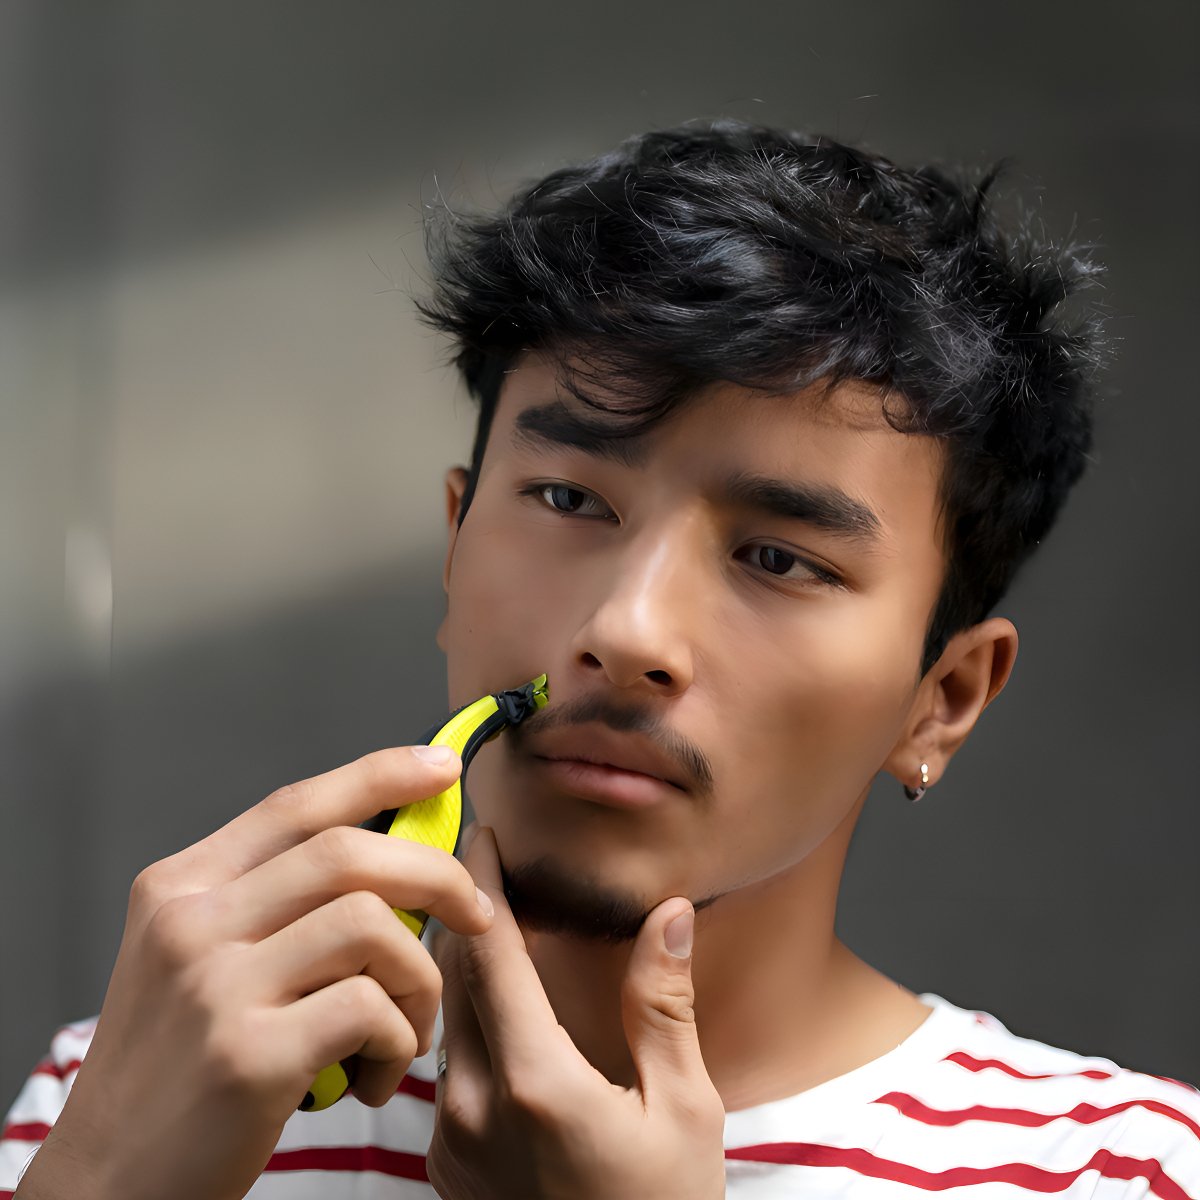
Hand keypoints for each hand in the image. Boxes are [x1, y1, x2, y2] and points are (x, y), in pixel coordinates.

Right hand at [18, 746, 491, 1199]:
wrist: (104, 1186)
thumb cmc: (173, 1072)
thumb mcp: (194, 963)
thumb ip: (272, 905)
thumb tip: (392, 859)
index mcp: (180, 888)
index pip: (296, 805)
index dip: (379, 775)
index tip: (442, 769)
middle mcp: (191, 922)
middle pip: (348, 852)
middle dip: (436, 875)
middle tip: (476, 916)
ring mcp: (214, 986)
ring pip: (371, 926)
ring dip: (420, 979)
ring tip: (408, 1031)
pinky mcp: (246, 1056)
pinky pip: (369, 1009)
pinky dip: (398, 1040)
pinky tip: (373, 1075)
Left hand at [427, 828, 726, 1199]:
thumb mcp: (685, 1111)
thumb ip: (663, 1006)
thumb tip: (669, 915)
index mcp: (534, 1081)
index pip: (489, 951)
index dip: (481, 882)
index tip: (479, 831)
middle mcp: (473, 1105)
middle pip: (451, 975)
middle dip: (462, 910)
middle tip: (477, 857)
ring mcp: (451, 1139)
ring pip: (442, 1019)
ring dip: (457, 962)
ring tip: (480, 915)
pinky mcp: (446, 1164)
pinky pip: (443, 1066)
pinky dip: (460, 1017)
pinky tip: (488, 1002)